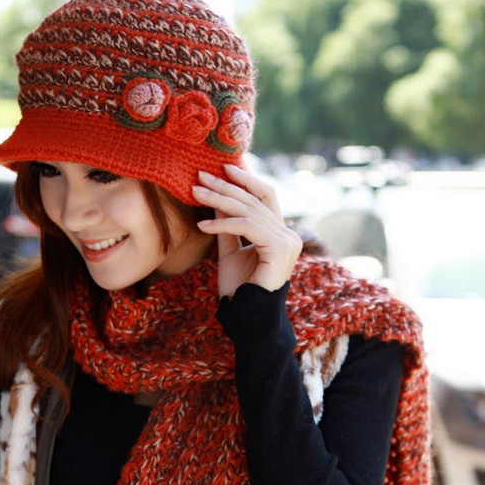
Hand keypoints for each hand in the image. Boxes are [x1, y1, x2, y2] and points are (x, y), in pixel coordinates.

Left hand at [193, 164, 302, 297]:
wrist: (246, 316)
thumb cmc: (239, 288)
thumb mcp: (230, 250)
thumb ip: (228, 225)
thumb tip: (217, 197)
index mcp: (280, 233)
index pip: (265, 196)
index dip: (246, 179)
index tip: (222, 168)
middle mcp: (289, 235)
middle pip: (254, 200)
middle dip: (225, 186)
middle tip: (199, 175)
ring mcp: (288, 241)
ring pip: (249, 211)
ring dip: (219, 199)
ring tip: (195, 192)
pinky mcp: (280, 249)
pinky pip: (247, 227)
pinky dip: (223, 223)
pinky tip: (203, 224)